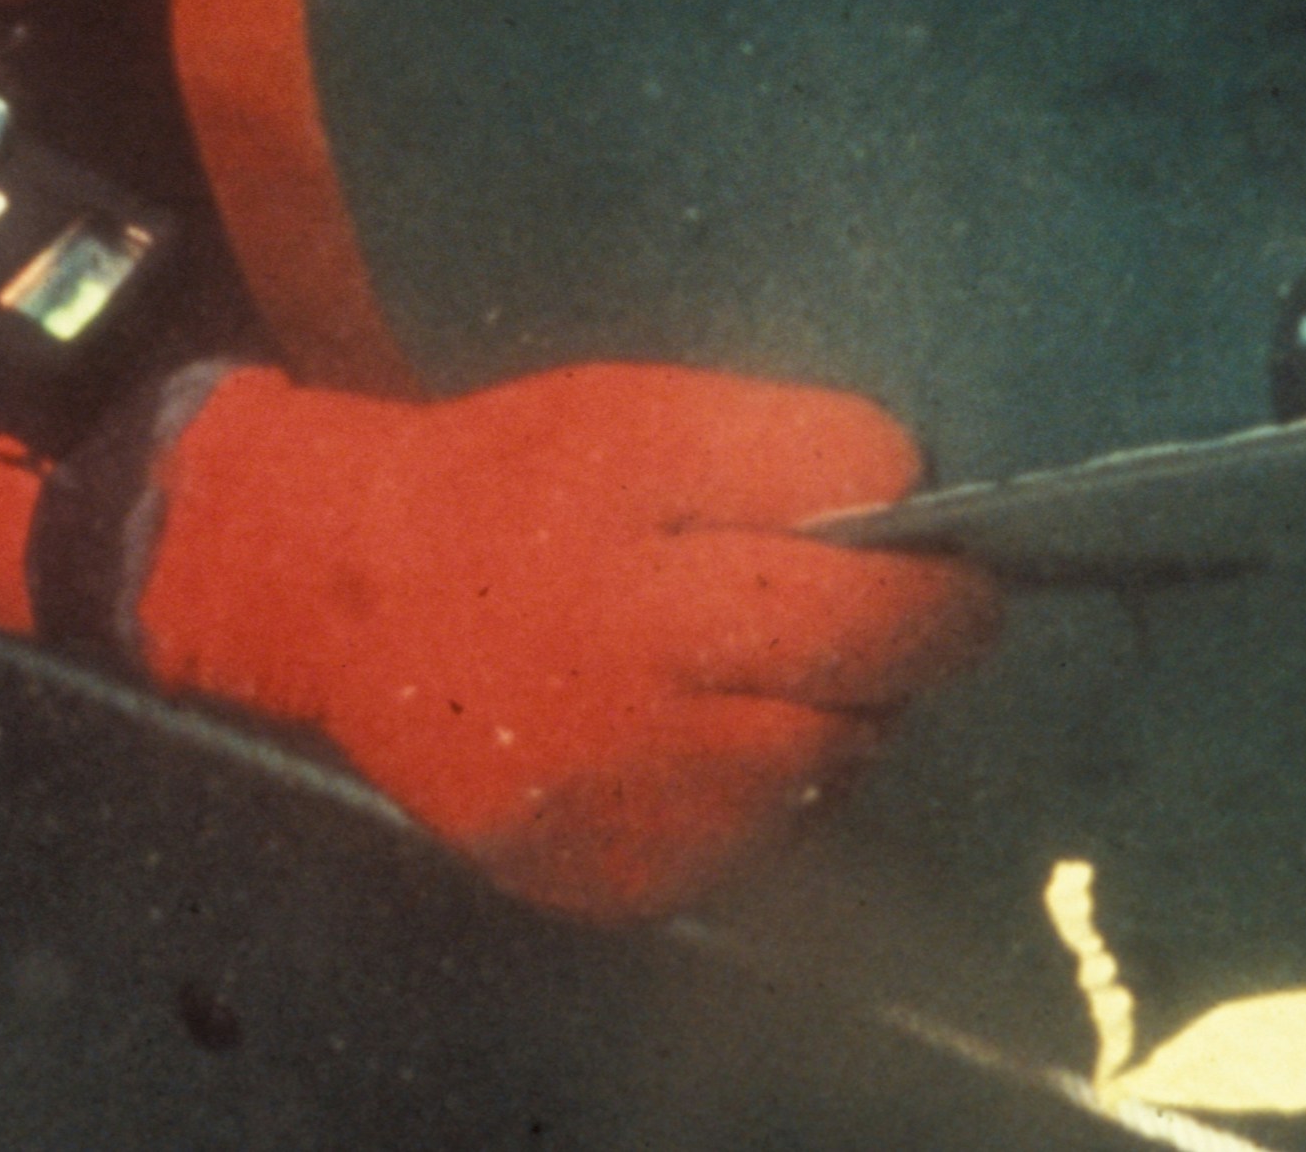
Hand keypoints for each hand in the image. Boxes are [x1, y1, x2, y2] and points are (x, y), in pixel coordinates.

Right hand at [130, 363, 997, 919]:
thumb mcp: (641, 419)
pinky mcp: (610, 887)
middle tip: (870, 613)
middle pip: (858, 704)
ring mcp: (626, 818)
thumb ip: (787, 454)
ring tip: (753, 663)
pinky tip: (696, 730)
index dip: (941, 590)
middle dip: (892, 654)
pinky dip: (753, 790)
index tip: (958, 568)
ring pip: (815, 779)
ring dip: (824, 722)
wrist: (347, 601)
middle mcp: (643, 714)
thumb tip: (917, 499)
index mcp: (653, 579)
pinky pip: (746, 843)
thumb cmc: (513, 485)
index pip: (867, 612)